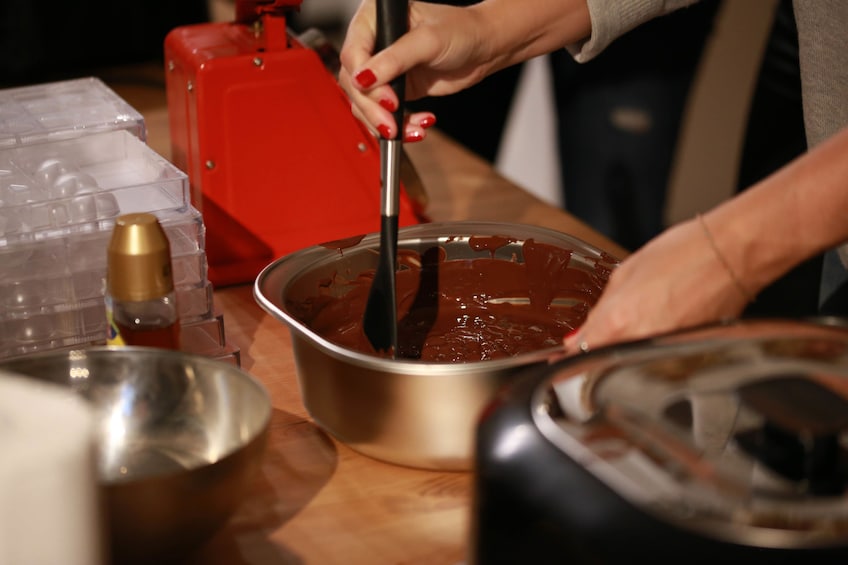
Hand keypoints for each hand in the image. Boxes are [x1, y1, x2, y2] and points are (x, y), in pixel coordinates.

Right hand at [338, 0, 500, 139]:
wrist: (483, 48)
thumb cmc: (461, 30)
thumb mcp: (428, 41)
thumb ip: (395, 59)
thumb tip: (363, 78)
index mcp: (374, 19)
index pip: (353, 54)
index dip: (364, 80)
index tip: (387, 99)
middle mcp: (374, 43)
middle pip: (354, 83)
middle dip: (373, 108)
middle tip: (391, 125)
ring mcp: (383, 69)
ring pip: (365, 103)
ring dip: (384, 122)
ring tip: (406, 130)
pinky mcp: (394, 89)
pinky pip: (384, 113)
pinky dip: (399, 125)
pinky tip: (417, 126)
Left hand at [563, 216, 750, 353]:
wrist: (732, 252)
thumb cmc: (685, 252)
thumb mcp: (626, 273)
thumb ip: (601, 308)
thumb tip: (581, 332)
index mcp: (619, 319)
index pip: (581, 350)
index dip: (568, 355)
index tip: (562, 355)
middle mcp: (640, 340)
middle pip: (605, 360)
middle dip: (596, 352)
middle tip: (598, 337)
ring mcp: (664, 350)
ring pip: (631, 362)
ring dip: (625, 349)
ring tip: (642, 321)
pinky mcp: (687, 353)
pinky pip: (658, 358)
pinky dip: (652, 347)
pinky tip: (662, 324)